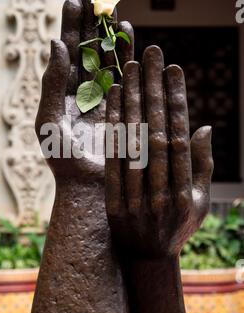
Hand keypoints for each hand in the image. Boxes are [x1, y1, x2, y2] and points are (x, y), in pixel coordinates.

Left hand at [35, 0, 133, 181]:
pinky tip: (129, 35)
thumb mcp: (49, 118)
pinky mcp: (124, 105)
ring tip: (114, 10)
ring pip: (109, 58)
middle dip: (90, 20)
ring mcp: (105, 96)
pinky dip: (128, 55)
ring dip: (111, 34)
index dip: (70, 25)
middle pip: (87, 48)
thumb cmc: (63, 158)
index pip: (66, 52)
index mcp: (62, 93)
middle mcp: (84, 91)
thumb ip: (51, 82)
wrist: (89, 185)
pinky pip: (127, 75)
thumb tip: (55, 43)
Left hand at [105, 46, 213, 258]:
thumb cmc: (178, 226)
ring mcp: (134, 198)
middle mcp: (161, 192)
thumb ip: (202, 165)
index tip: (172, 68)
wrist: (146, 260)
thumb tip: (203, 127)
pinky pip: (111, 160)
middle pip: (155, 131)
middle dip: (152, 89)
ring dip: (129, 101)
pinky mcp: (112, 201)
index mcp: (185, 192)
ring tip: (128, 66)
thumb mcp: (200, 202)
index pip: (179, 135)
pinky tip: (109, 99)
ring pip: (131, 141)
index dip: (176, 100)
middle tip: (150, 53)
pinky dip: (110, 128)